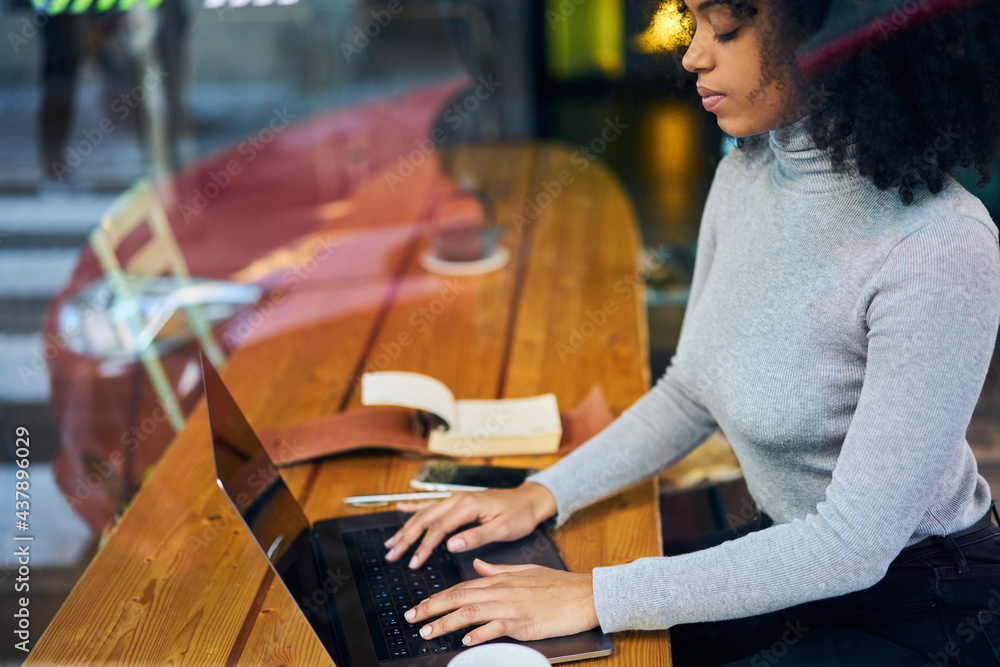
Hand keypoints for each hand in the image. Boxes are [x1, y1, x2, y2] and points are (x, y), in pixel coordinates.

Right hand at [384, 481, 556, 568]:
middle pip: (425, 520)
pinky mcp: (457, 501)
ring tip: (391, 542)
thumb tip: (451, 545)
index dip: (424, 546)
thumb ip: (476, 536)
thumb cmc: (518, 515)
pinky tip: (401, 509)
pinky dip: (414, 507)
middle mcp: (458, 499)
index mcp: (468, 506)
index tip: (414, 562)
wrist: (528, 500)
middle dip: (407, 538)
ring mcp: (456, 498)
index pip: (439, 528)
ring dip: (406, 527)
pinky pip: (431, 503)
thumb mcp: (502, 529)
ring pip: (425, 513)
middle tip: (392, 555)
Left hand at [404, 558, 597, 646]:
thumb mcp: (525, 570)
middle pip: (458, 598)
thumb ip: (497, 568)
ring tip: (427, 632)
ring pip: (470, 613)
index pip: (461, 587)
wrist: (585, 594)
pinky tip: (466, 642)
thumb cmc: (558, 585)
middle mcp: (501, 590)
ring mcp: (511, 606)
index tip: (420, 606)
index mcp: (500, 579)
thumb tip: (477, 565)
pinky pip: (495, 628)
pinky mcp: (523, 622)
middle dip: (431, 608)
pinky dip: (479, 635)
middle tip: (410, 618)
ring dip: (445, 623)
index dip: (437, 597)